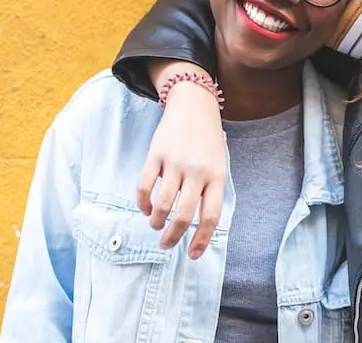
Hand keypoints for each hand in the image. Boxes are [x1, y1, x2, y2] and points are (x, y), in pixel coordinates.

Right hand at [137, 81, 225, 259]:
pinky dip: (143, 203)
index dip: (201, 239)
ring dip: (157, 222)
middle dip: (174, 237)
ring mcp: (175, 163)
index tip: (193, 255)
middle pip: (184, 215)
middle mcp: (197, 171)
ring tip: (156, 226)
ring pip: (163, 205)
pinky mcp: (156, 154)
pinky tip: (145, 209)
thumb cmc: (208, 140)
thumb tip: (197, 225)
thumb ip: (209, 190)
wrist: (194, 105)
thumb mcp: (218, 164)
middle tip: (167, 245)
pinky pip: (145, 186)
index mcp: (217, 176)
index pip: (211, 216)